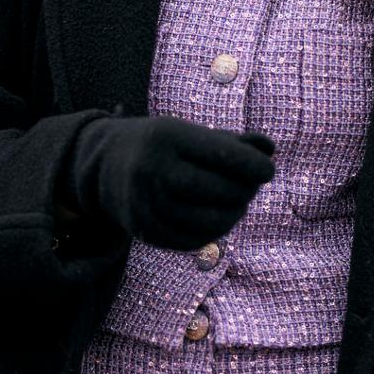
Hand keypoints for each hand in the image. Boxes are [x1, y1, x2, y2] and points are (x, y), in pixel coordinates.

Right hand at [65, 112, 275, 250]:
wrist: (103, 166)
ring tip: (237, 204)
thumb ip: (231, 141)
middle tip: (252, 187)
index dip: (251, 165)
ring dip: (233, 214)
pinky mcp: (144, 230)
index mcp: (166, 136)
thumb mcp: (189, 133)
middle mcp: (152, 169)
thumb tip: (269, 149)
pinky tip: (218, 219)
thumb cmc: (160, 144)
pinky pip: (192, 241)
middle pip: (217, 190)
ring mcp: (145, 203)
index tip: (268, 170)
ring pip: (208, 221)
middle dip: (245, 191)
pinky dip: (213, 233)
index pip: (220, 154)